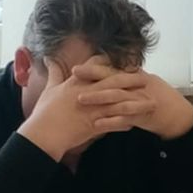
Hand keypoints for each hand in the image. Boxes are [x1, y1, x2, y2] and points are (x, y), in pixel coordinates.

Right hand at [18, 56, 136, 160]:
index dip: (110, 62)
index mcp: (76, 82)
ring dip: (135, 103)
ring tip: (149, 103)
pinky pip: (112, 123)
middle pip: (113, 82)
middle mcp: (86, 93)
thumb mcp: (49, 89)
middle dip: (130, 79)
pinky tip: (134, 123)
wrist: (42, 134)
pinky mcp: (92, 125)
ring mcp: (91, 109)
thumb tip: (49, 58)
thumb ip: (53, 73)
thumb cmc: (44, 112)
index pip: (96, 67)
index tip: (122, 61)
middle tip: (145, 77)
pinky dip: (123, 123)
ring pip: (118, 103)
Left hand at [71, 59, 192, 139]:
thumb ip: (128, 77)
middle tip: (74, 74)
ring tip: (80, 100)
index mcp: (136, 76)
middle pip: (113, 78)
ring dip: (98, 98)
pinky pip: (125, 118)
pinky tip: (96, 124)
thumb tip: (111, 69)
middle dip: (92, 76)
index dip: (95, 67)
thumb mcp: (145, 83)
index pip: (113, 68)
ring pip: (117, 97)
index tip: (76, 67)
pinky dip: (110, 121)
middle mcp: (138, 85)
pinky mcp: (143, 116)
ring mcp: (140, 100)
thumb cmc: (159, 99)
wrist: (178, 116)